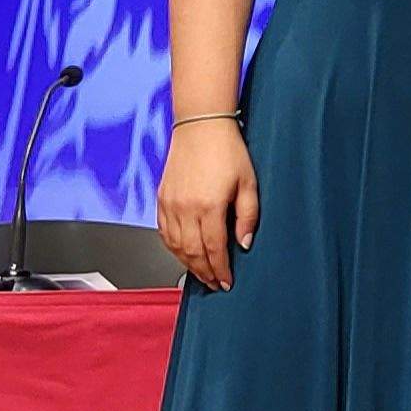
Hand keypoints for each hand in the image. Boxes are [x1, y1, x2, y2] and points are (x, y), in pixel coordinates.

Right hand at [157, 120, 256, 291]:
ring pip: (176, 246)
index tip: (227, 282)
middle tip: (215, 283)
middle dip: (205, 272)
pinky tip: (183, 253)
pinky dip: (173, 248)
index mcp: (209, 206)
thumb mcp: (248, 183)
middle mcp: (186, 208)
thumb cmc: (227, 150)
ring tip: (202, 273)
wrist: (200, 126)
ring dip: (188, 264)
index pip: (214, 249)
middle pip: (193, 253)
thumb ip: (247, 216)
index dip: (221, 270)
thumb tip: (244, 243)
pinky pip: (164, 232)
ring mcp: (170, 204)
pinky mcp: (162, 199)